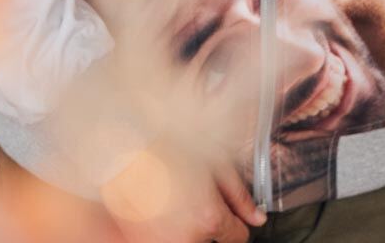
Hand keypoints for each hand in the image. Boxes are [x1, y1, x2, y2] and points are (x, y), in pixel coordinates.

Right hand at [104, 146, 265, 242]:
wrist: (127, 151)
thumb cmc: (171, 150)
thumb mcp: (215, 164)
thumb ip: (240, 196)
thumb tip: (257, 219)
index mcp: (209, 218)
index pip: (238, 237)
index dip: (235, 222)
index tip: (229, 213)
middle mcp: (187, 239)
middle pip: (211, 241)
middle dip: (208, 224)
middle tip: (194, 198)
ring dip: (187, 229)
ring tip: (175, 202)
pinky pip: (163, 241)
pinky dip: (166, 231)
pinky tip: (160, 209)